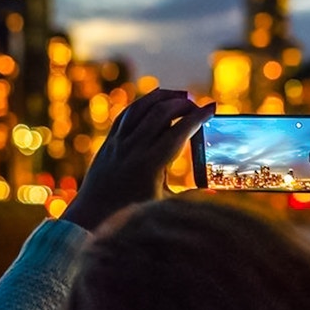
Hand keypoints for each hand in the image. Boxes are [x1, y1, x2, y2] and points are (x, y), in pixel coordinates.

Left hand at [62, 89, 213, 231]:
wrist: (94, 213)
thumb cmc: (133, 213)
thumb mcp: (164, 204)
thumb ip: (189, 195)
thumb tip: (214, 193)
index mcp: (151, 164)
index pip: (180, 131)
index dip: (198, 117)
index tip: (212, 107)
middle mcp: (134, 148)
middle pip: (162, 112)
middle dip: (183, 104)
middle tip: (198, 106)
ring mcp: (119, 142)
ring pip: (142, 107)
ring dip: (164, 97)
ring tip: (182, 96)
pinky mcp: (110, 140)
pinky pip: (128, 113)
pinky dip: (144, 102)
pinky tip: (156, 100)